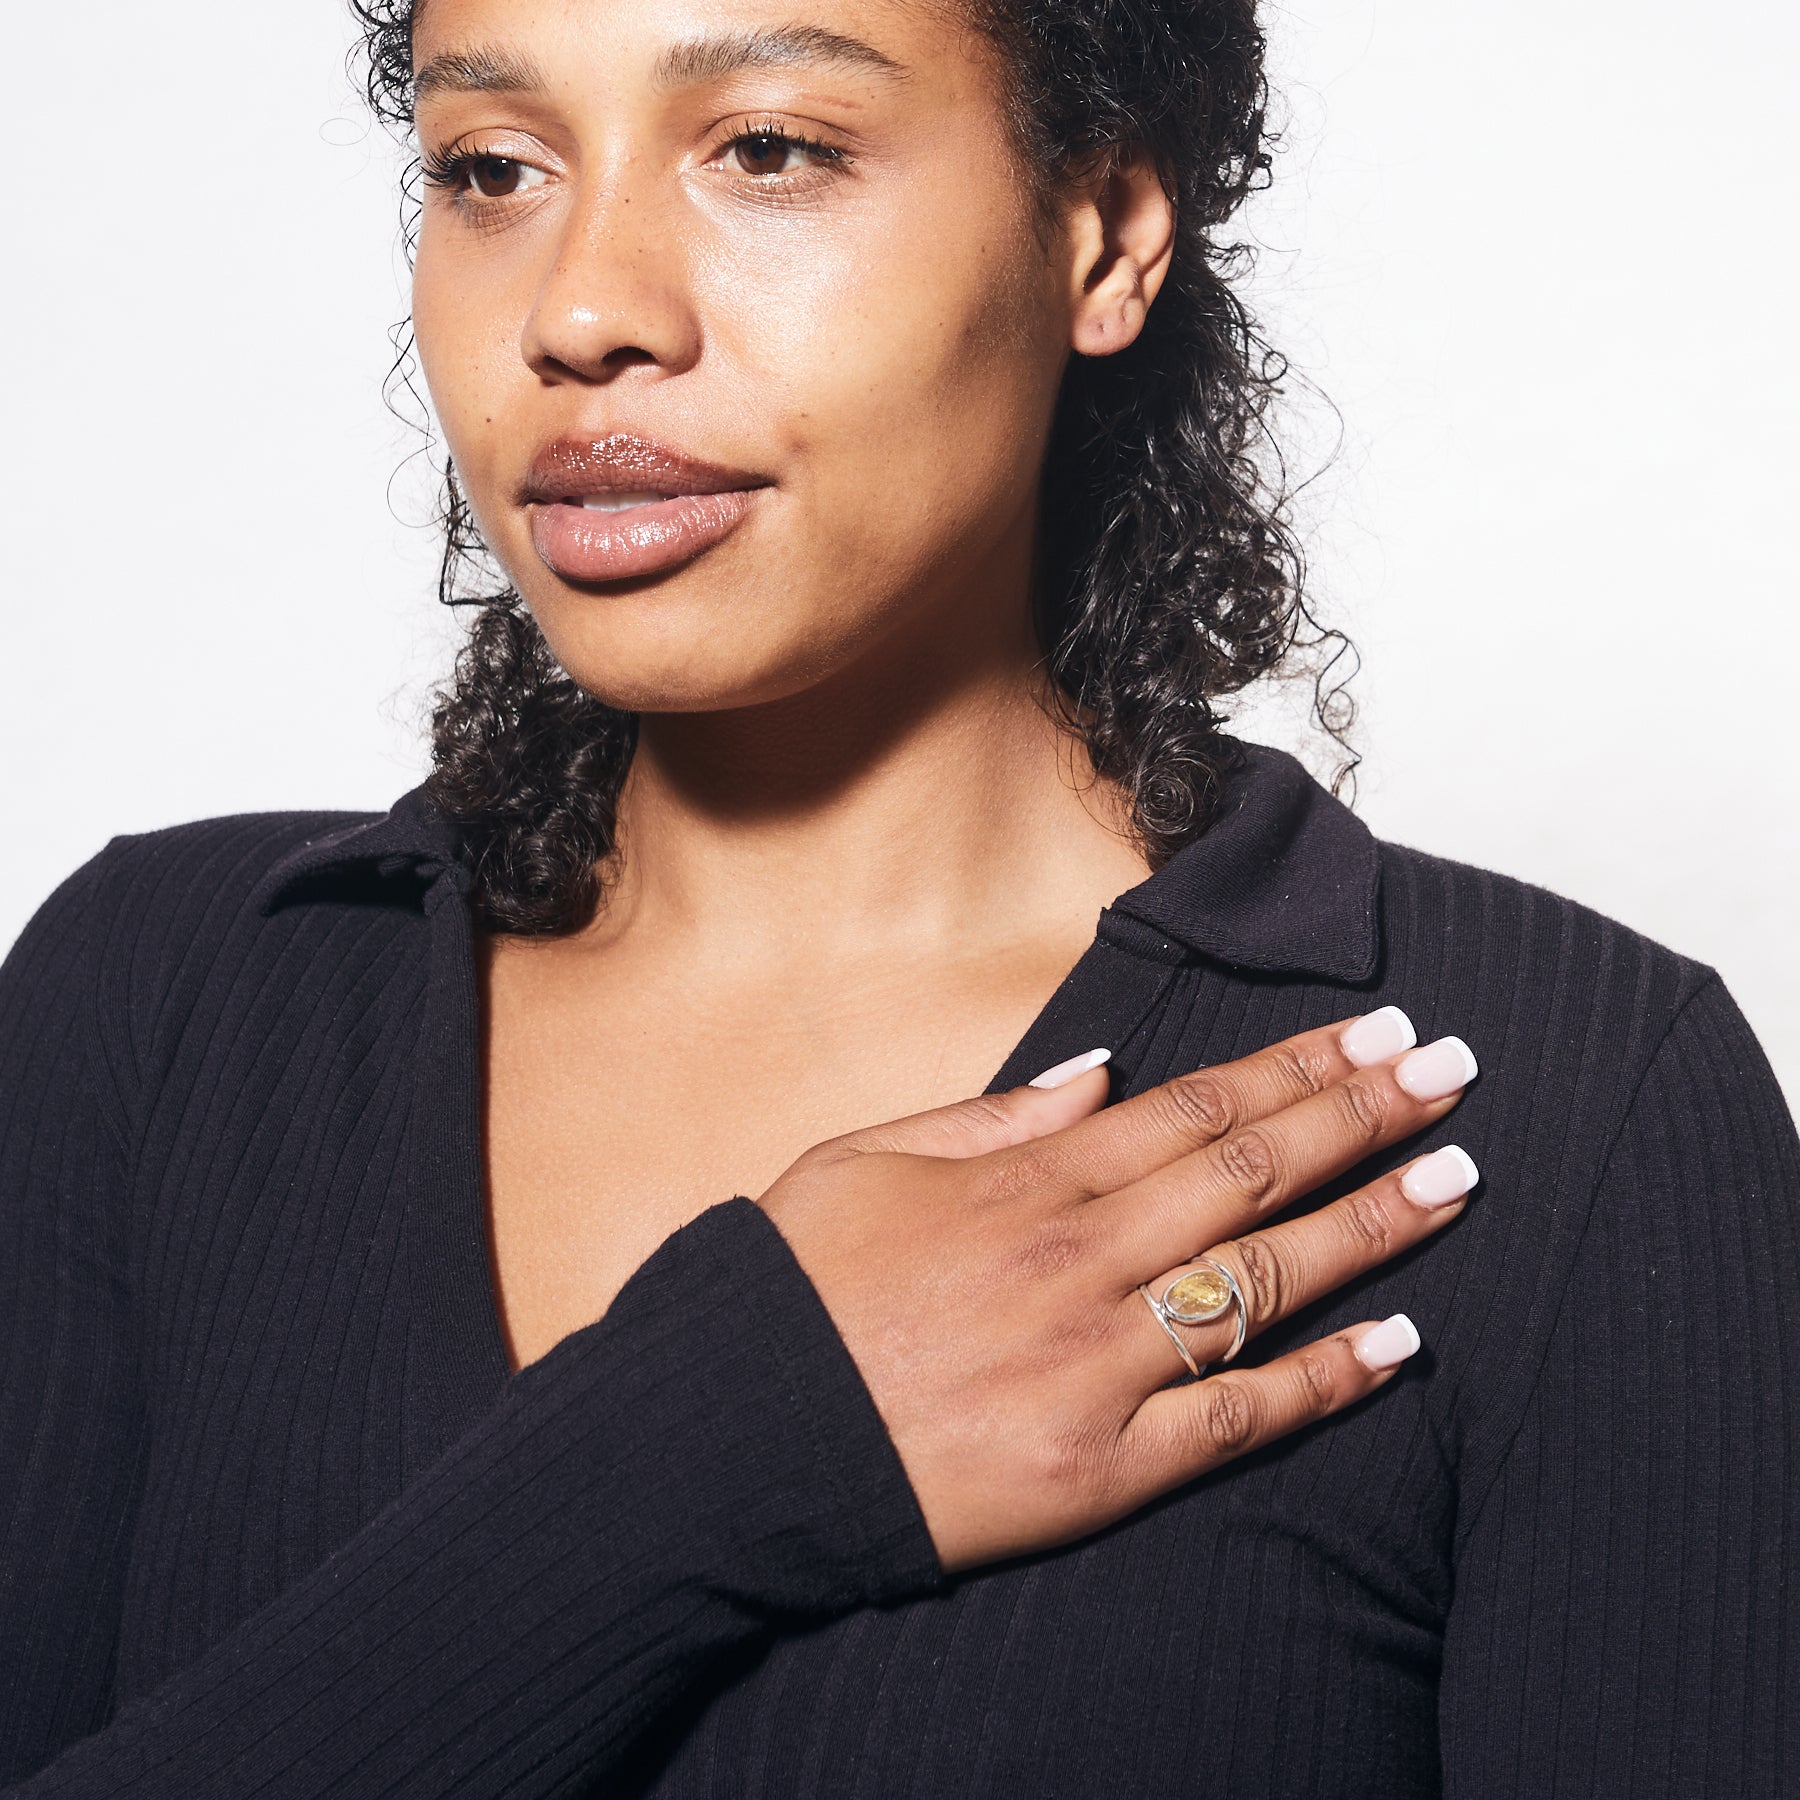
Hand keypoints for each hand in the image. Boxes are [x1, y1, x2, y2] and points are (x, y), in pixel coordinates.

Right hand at [757, 1009, 1477, 1572]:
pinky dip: (1324, 1382)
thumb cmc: (790, 1291)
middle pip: (1252, 1172)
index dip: (1299, 1066)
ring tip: (1458, 1178)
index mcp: (1026, 1181)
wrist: (730, 1436)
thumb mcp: (862, 1160)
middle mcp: (1080, 1259)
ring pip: (1265, 1280)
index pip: (1196, 1106)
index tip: (1376, 1031)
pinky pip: (1235, 1419)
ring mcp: (1096, 1363)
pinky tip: (1402, 1347)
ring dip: (1373, 1224)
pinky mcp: (1098, 1466)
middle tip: (1453, 1069)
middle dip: (1364, 1114)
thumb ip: (988, 1116)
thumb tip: (1097, 1071)